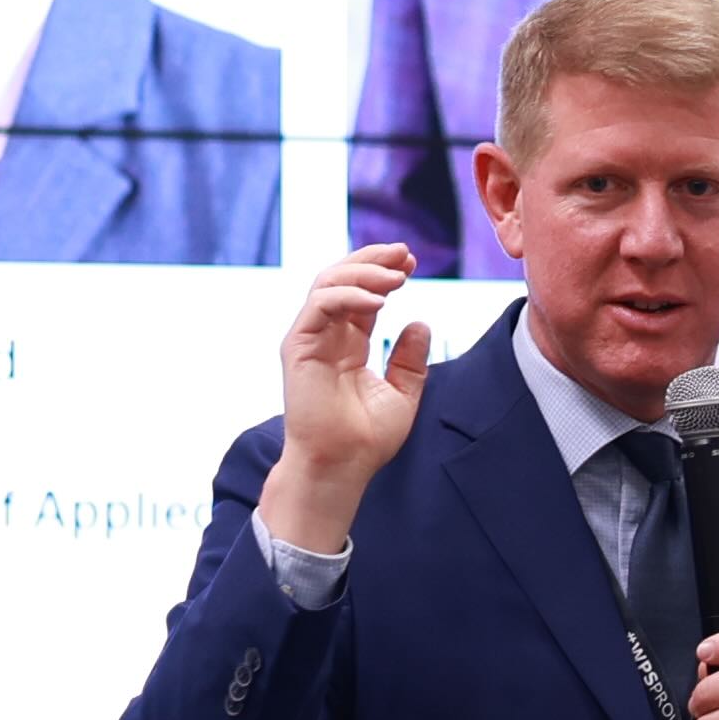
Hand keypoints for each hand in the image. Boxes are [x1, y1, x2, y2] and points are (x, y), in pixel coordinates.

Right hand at [256, 248, 430, 551]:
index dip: (385, 272)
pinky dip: (349, 294)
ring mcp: (309, 338)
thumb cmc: (366, 439)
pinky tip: (379, 300)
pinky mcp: (298, 346)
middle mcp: (326, 335)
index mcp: (348, 343)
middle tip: (404, 253)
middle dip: (373, 259)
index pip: (363, 293)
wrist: (342, 465)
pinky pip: (320, 305)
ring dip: (364, 272)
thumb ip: (411, 359)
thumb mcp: (402, 393)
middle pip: (342, 278)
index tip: (412, 261)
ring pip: (328, 283)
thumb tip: (420, 323)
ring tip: (397, 276)